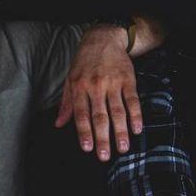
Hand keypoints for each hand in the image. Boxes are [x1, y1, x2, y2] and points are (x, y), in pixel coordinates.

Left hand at [55, 23, 142, 160]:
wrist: (103, 39)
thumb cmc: (83, 62)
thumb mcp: (70, 79)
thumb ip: (66, 103)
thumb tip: (58, 124)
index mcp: (79, 87)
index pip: (81, 114)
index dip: (84, 132)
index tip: (87, 149)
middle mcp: (95, 86)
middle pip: (100, 116)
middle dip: (102, 137)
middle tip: (104, 156)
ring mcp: (113, 83)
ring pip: (118, 111)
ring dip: (121, 132)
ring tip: (123, 149)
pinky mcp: (128, 80)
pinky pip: (133, 100)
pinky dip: (136, 116)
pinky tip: (137, 129)